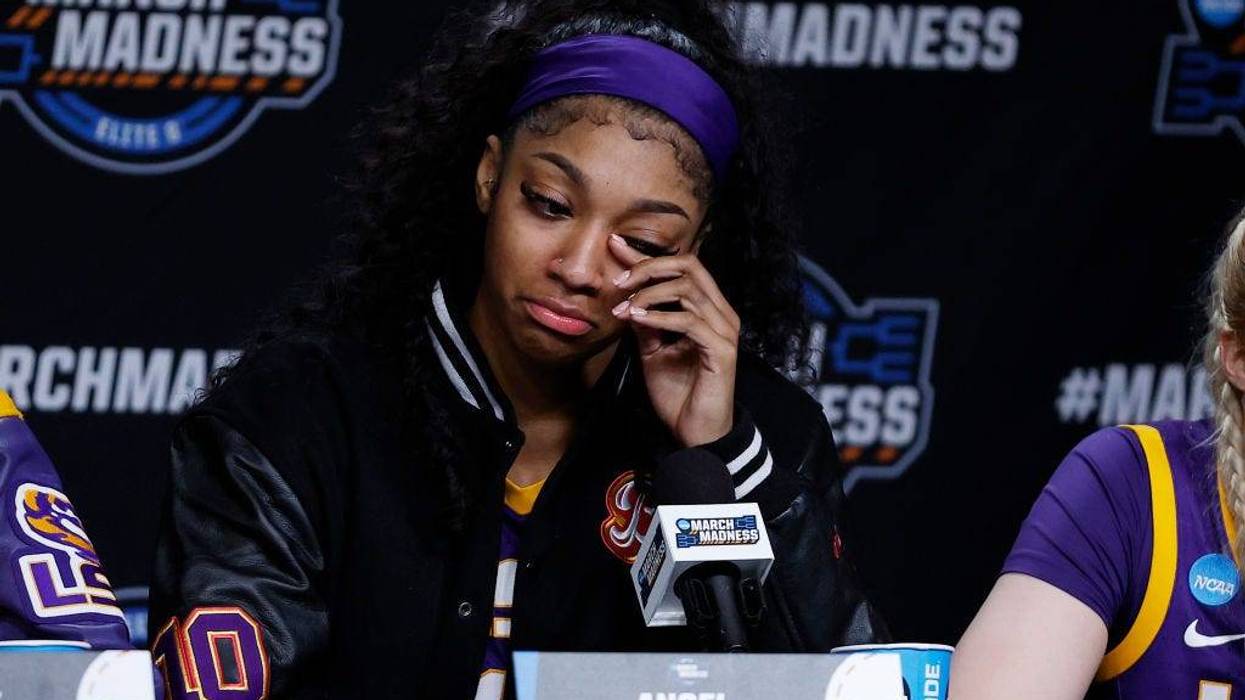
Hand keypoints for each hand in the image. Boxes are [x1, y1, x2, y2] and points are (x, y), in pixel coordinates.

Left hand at [608, 233, 740, 447]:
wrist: (695, 433)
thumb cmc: (679, 394)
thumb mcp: (653, 352)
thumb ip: (645, 323)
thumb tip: (628, 298)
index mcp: (709, 310)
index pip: (682, 268)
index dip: (648, 256)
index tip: (615, 248)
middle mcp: (722, 314)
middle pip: (690, 266)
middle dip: (650, 267)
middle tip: (620, 282)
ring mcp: (724, 331)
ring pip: (688, 290)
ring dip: (649, 295)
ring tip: (625, 308)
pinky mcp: (721, 351)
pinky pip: (689, 321)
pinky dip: (660, 317)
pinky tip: (638, 319)